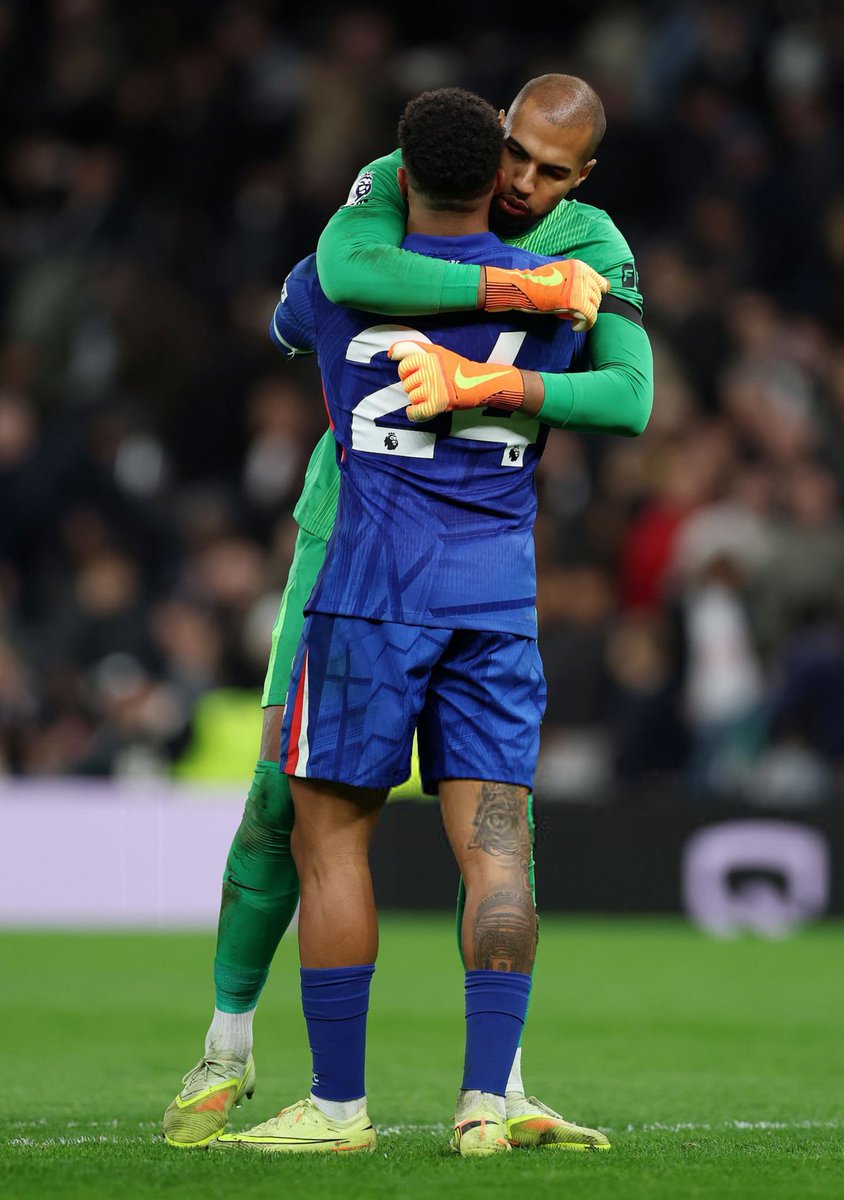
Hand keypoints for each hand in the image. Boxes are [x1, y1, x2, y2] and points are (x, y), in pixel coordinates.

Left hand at [389, 341, 523, 422]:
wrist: (478, 383)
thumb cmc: (456, 367)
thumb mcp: (437, 351)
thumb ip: (414, 348)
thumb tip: (391, 352)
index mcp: (428, 356)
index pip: (403, 365)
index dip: (406, 372)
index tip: (413, 374)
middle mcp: (431, 371)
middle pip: (406, 383)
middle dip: (413, 386)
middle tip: (427, 386)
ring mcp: (434, 388)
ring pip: (411, 397)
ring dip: (417, 399)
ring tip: (430, 395)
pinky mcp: (438, 404)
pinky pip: (417, 412)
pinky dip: (414, 414)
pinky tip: (416, 410)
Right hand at [483, 259, 609, 329]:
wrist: (523, 289)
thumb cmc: (537, 284)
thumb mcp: (559, 274)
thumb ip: (575, 279)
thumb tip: (594, 290)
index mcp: (579, 267)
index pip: (601, 282)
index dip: (598, 295)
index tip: (591, 303)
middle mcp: (582, 275)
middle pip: (597, 297)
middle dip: (590, 308)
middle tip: (577, 315)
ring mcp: (580, 287)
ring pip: (594, 308)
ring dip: (586, 317)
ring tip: (575, 322)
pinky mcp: (576, 302)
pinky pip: (589, 317)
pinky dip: (584, 325)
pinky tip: (575, 327)